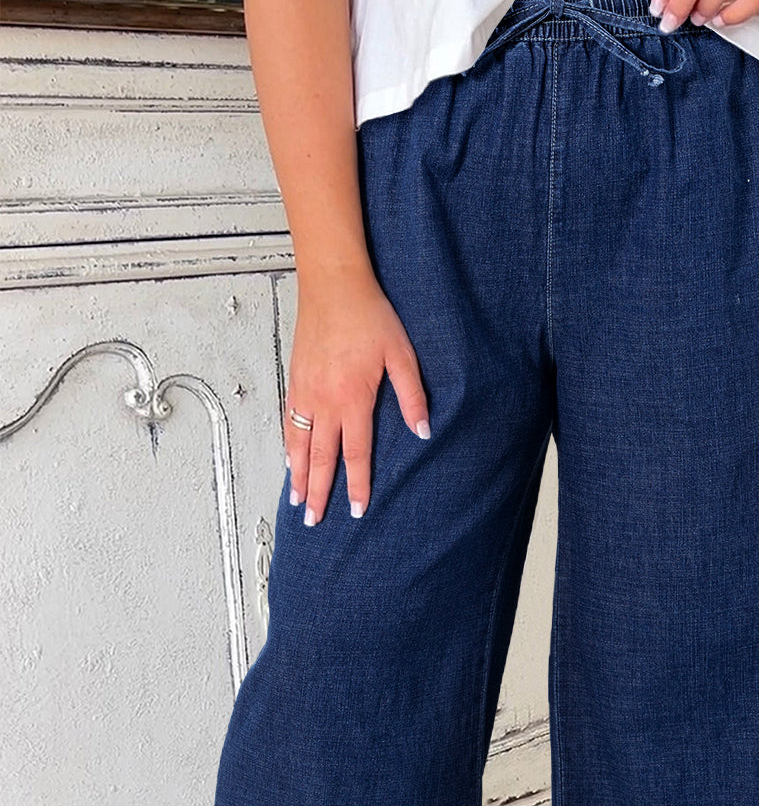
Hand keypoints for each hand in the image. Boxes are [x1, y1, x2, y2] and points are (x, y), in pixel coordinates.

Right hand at [285, 261, 429, 525]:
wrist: (333, 285)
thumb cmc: (371, 316)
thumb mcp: (402, 354)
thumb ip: (412, 396)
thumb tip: (423, 431)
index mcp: (354, 398)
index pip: (355, 453)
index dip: (357, 484)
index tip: (358, 510)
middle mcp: (325, 401)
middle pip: (321, 458)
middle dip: (319, 492)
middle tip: (314, 520)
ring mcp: (306, 392)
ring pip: (299, 444)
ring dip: (298, 475)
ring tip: (298, 500)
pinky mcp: (296, 380)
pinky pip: (289, 422)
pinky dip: (289, 446)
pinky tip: (290, 460)